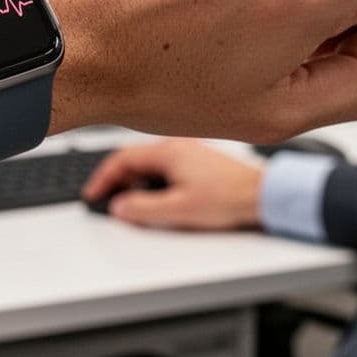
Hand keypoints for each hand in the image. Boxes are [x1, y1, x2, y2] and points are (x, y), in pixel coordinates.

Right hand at [81, 140, 264, 229]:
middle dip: (116, 181)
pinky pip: (163, 169)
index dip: (103, 178)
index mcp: (168, 151)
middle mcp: (176, 147)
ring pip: (148, 165)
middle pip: (133, 160)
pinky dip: (150, 183)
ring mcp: (187, 154)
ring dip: (134, 183)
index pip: (122, 159)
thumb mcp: (178, 209)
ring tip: (129, 204)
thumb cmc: (229, 197)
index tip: (94, 194)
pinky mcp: (196, 164)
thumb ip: (143, 209)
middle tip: (107, 201)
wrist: (262, 196)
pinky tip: (154, 199)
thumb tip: (120, 207)